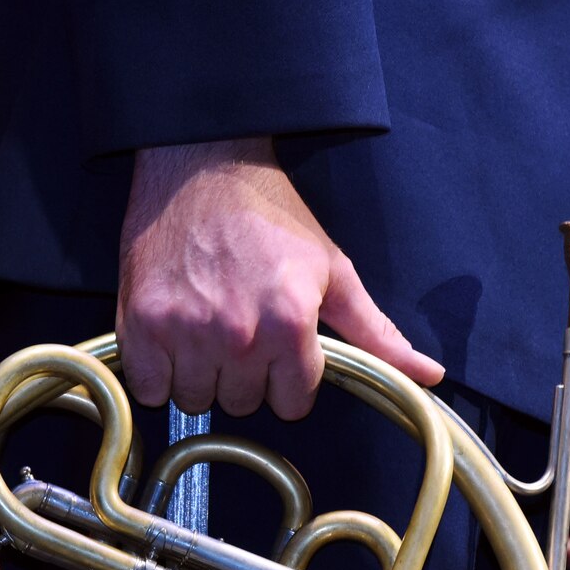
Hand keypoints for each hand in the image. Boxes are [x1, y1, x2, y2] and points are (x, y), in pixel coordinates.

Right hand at [117, 137, 443, 419]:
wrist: (201, 165)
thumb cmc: (271, 215)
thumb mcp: (333, 269)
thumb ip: (376, 332)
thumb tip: (430, 376)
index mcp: (290, 323)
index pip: (291, 403)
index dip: (287, 377)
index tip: (276, 344)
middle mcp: (238, 334)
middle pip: (241, 404)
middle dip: (243, 374)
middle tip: (237, 325)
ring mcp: (184, 331)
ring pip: (194, 400)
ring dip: (199, 374)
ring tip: (203, 327)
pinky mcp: (139, 324)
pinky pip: (148, 389)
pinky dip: (156, 372)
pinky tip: (170, 336)